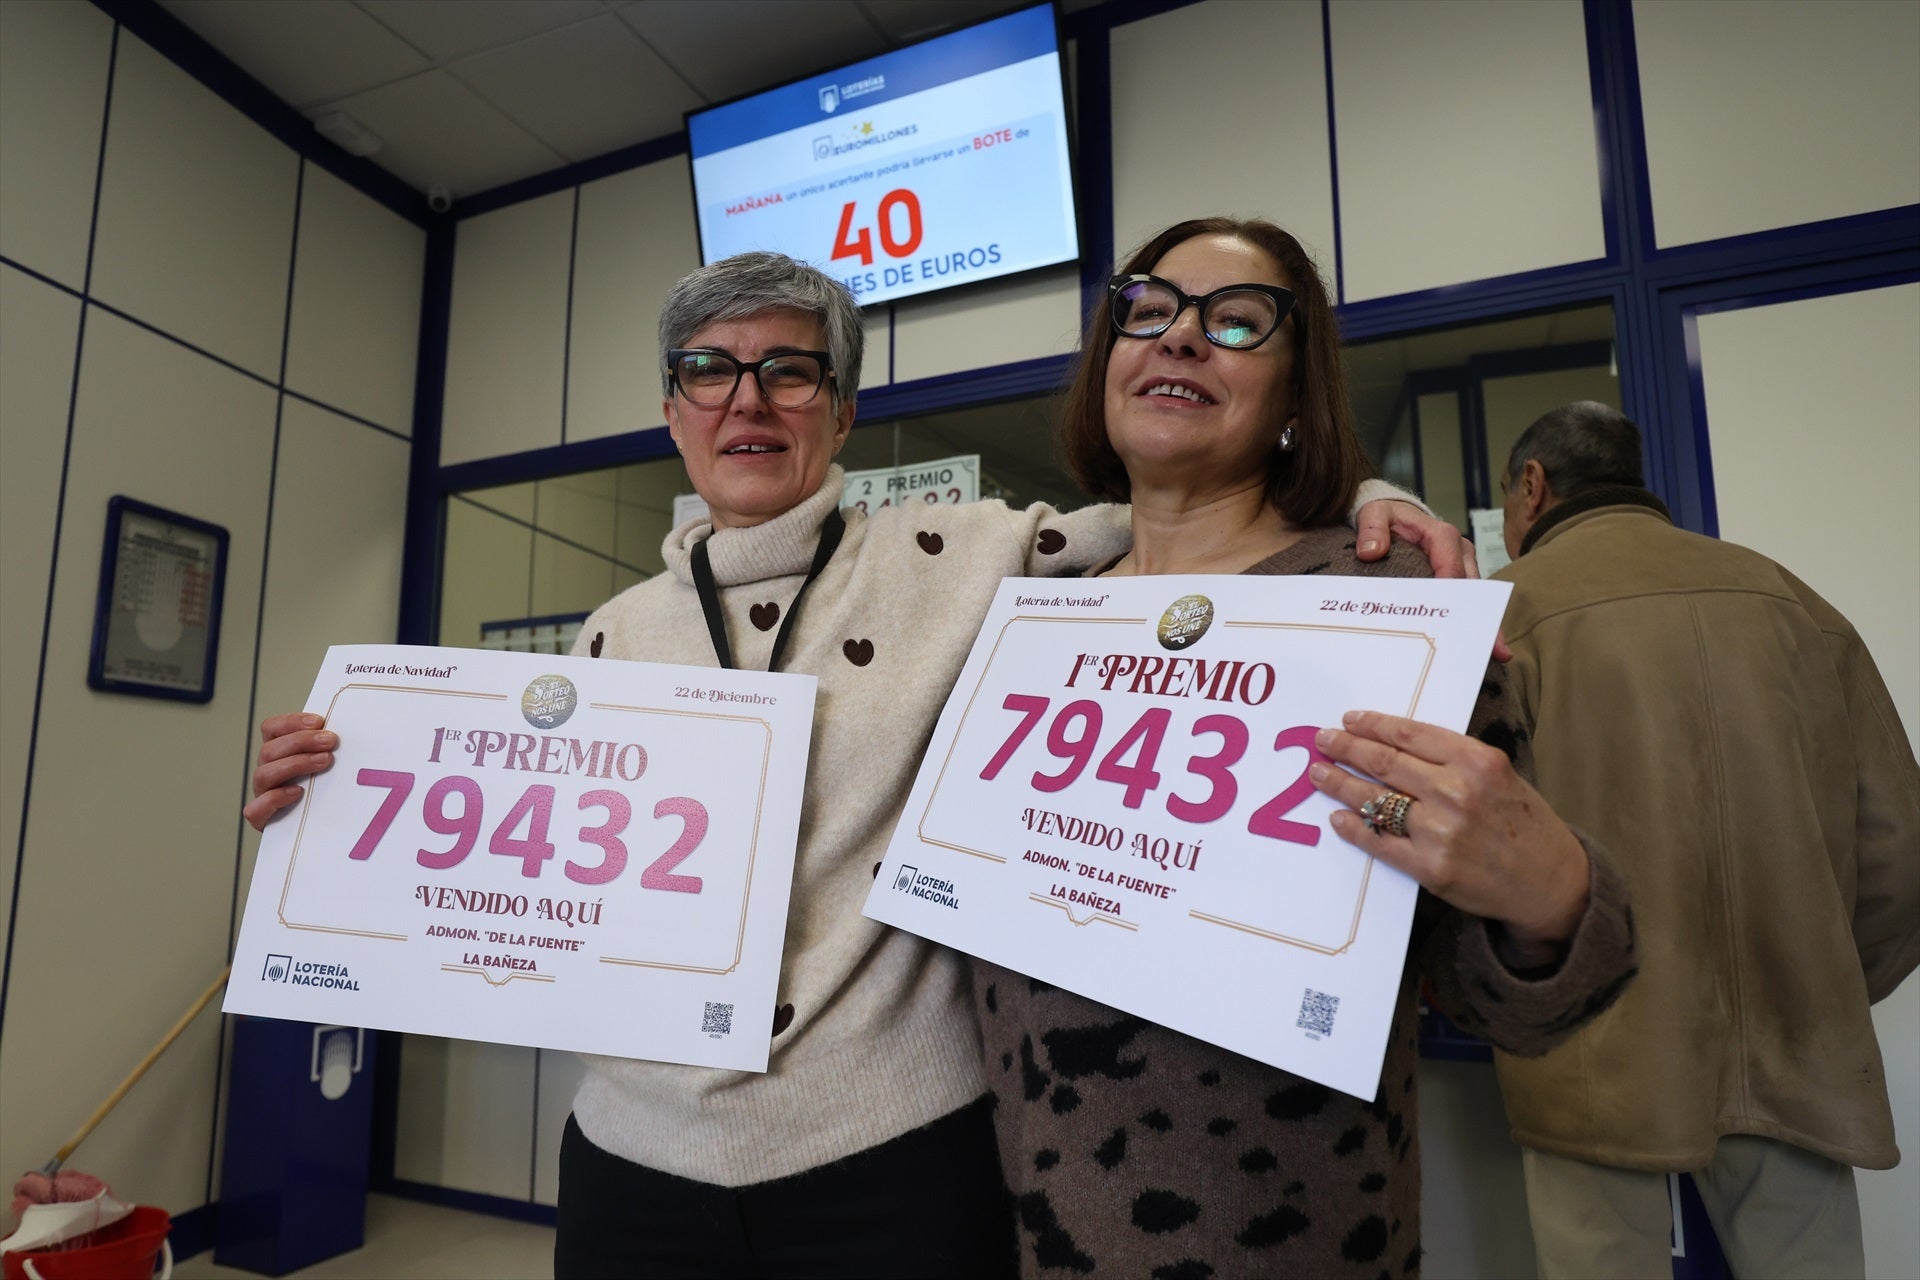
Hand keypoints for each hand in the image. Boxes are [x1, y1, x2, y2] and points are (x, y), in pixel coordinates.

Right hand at [243, 712, 335, 831]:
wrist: (318, 829)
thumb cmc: (324, 790)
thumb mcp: (327, 763)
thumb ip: (328, 747)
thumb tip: (348, 730)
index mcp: (278, 753)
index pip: (272, 729)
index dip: (291, 722)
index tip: (318, 721)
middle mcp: (267, 771)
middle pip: (270, 750)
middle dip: (302, 741)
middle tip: (330, 740)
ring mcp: (262, 794)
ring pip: (264, 774)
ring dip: (296, 764)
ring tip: (324, 761)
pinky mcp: (262, 819)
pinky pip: (256, 808)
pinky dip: (275, 798)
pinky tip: (297, 792)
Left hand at [1309, 710, 1587, 964]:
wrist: (1549, 881)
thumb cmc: (1522, 822)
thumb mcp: (1499, 774)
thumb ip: (1453, 758)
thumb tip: (1395, 742)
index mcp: (1477, 760)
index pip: (1409, 733)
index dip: (1373, 724)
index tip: (1349, 719)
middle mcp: (1457, 791)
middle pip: (1385, 762)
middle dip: (1346, 748)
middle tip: (1322, 739)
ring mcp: (1441, 831)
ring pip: (1375, 800)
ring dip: (1340, 784)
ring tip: (1319, 773)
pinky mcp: (1430, 867)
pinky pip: (1380, 842)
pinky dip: (1354, 828)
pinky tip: (1338, 817)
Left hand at [1353, 499, 1510, 660]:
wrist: (1393, 517)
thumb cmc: (1386, 517)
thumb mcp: (1373, 513)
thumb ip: (1372, 528)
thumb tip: (1371, 551)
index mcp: (1441, 535)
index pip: (1450, 565)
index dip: (1451, 590)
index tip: (1448, 615)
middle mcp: (1459, 551)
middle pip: (1472, 587)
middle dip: (1481, 616)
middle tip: (1492, 645)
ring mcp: (1461, 567)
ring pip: (1476, 599)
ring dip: (1483, 625)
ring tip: (1496, 654)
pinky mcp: (1458, 580)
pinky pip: (1466, 603)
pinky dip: (1471, 624)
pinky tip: (1477, 648)